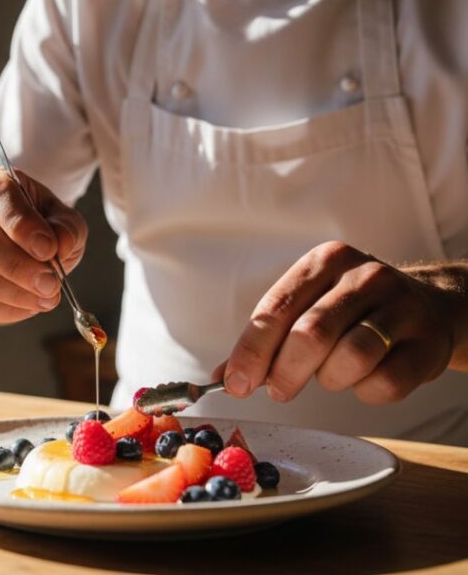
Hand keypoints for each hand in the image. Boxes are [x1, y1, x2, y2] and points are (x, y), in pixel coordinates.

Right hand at [0, 167, 87, 324]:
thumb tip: (60, 245)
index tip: (49, 249)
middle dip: (17, 267)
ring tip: (46, 298)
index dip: (22, 225)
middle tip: (50, 284)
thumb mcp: (62, 217)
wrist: (17, 237)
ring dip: (13, 293)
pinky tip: (28, 307)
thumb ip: (67, 228)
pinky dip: (3, 309)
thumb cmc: (39, 223)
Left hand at [216, 241, 460, 404]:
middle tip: (278, 391)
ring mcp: (402, 307)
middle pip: (311, 333)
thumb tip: (223, 376)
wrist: (431, 308)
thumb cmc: (351, 311)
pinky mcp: (428, 343)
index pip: (277, 307)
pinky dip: (365, 392)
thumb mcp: (308, 306)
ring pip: (351, 358)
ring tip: (329, 376)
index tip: (235, 382)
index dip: (252, 349)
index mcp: (326, 261)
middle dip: (285, 372)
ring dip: (329, 380)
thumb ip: (266, 338)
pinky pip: (386, 383)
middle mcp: (365, 277)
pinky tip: (363, 380)